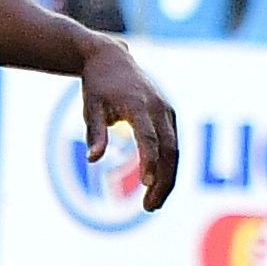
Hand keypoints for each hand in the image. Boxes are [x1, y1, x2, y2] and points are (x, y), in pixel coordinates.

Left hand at [77, 41, 181, 209]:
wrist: (112, 58)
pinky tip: (157, 185)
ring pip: (175, 151)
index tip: (145, 185)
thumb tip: (93, 160)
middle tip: (149, 207)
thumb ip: (94, 133)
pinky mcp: (170, 115)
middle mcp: (159, 108)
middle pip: (170, 150)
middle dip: (163, 181)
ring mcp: (168, 111)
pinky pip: (174, 145)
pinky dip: (168, 167)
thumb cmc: (98, 85)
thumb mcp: (90, 107)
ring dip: (168, 179)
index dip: (149, 161)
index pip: (149, 138)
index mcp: (139, 104)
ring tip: (152, 204)